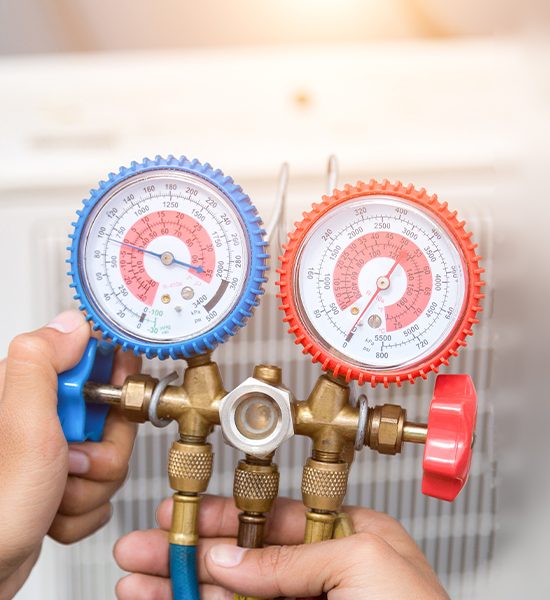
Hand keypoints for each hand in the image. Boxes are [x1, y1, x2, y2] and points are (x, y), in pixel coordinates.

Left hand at [0, 310, 139, 597]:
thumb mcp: (20, 427)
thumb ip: (41, 364)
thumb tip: (72, 323)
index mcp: (25, 390)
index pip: (89, 357)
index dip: (112, 377)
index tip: (115, 400)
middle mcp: (37, 419)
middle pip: (111, 413)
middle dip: (103, 449)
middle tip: (72, 461)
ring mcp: (51, 453)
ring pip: (110, 454)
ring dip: (93, 486)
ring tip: (57, 496)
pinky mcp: (60, 483)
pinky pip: (100, 487)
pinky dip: (85, 509)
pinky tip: (55, 513)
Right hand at [114, 494, 449, 599]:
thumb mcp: (362, 565)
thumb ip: (291, 559)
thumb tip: (229, 558)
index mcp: (349, 540)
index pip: (270, 519)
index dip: (222, 517)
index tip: (181, 515)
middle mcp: (323, 575)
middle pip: (239, 557)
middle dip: (187, 552)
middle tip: (141, 550)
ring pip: (228, 596)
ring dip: (180, 588)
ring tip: (135, 584)